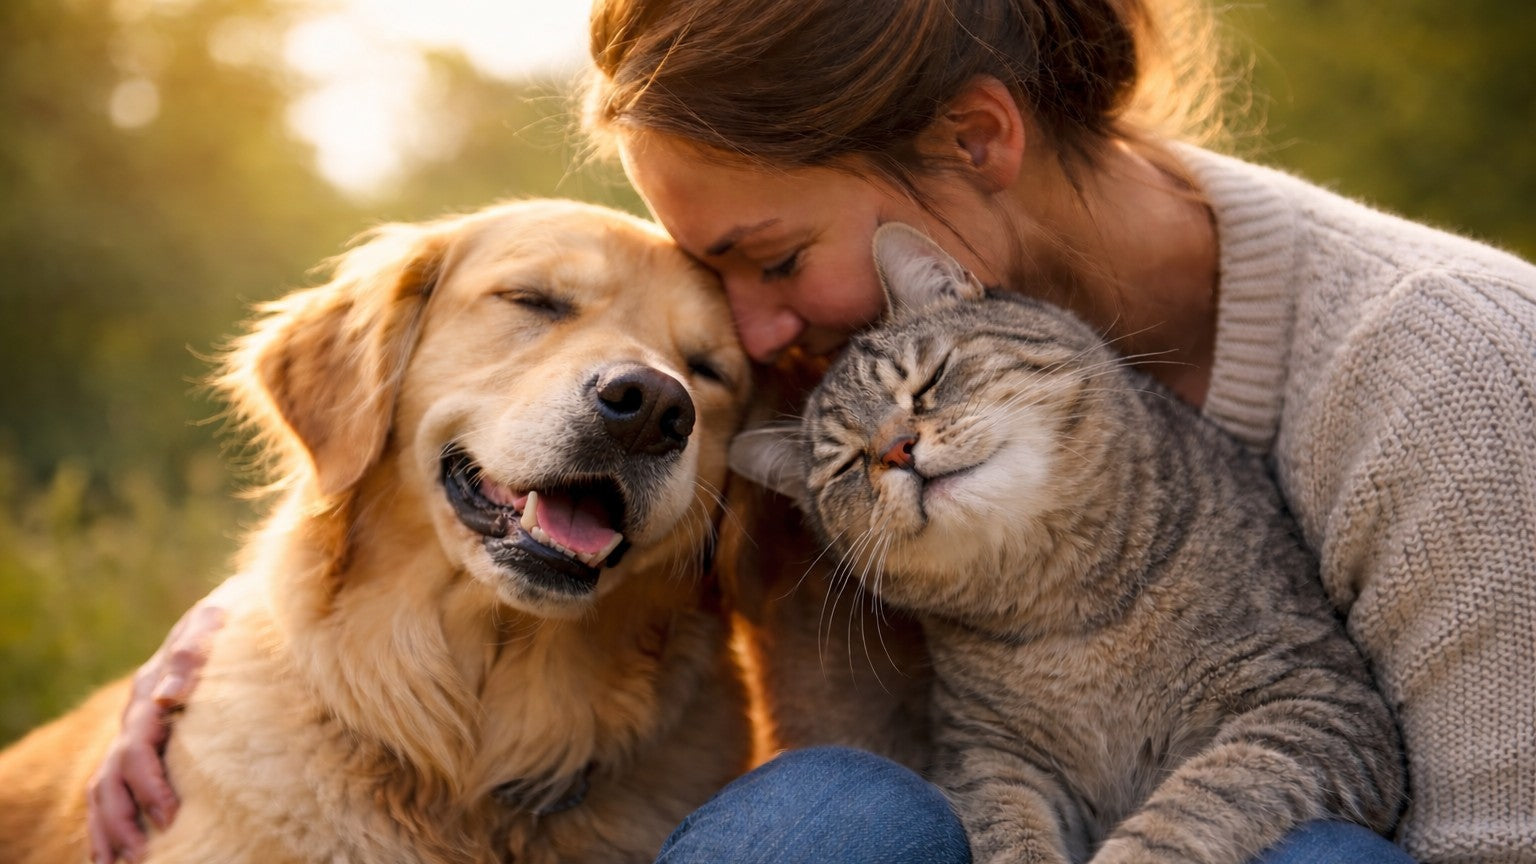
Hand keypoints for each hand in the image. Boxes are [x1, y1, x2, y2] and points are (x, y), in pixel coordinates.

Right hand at [85, 588, 230, 862]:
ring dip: (108, 828)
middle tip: (142, 854)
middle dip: (123, 819)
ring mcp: (134, 731)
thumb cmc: (224, 621)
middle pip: (112, 777)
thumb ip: (190, 655)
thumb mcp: (210, 624)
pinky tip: (114, 853)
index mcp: (147, 692)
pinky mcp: (143, 744)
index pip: (137, 748)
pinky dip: (107, 822)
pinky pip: (111, 789)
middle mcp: (134, 716)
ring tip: (120, 863)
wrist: (225, 612)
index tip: (170, 815)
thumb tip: (167, 697)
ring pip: (103, 789)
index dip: (149, 784)